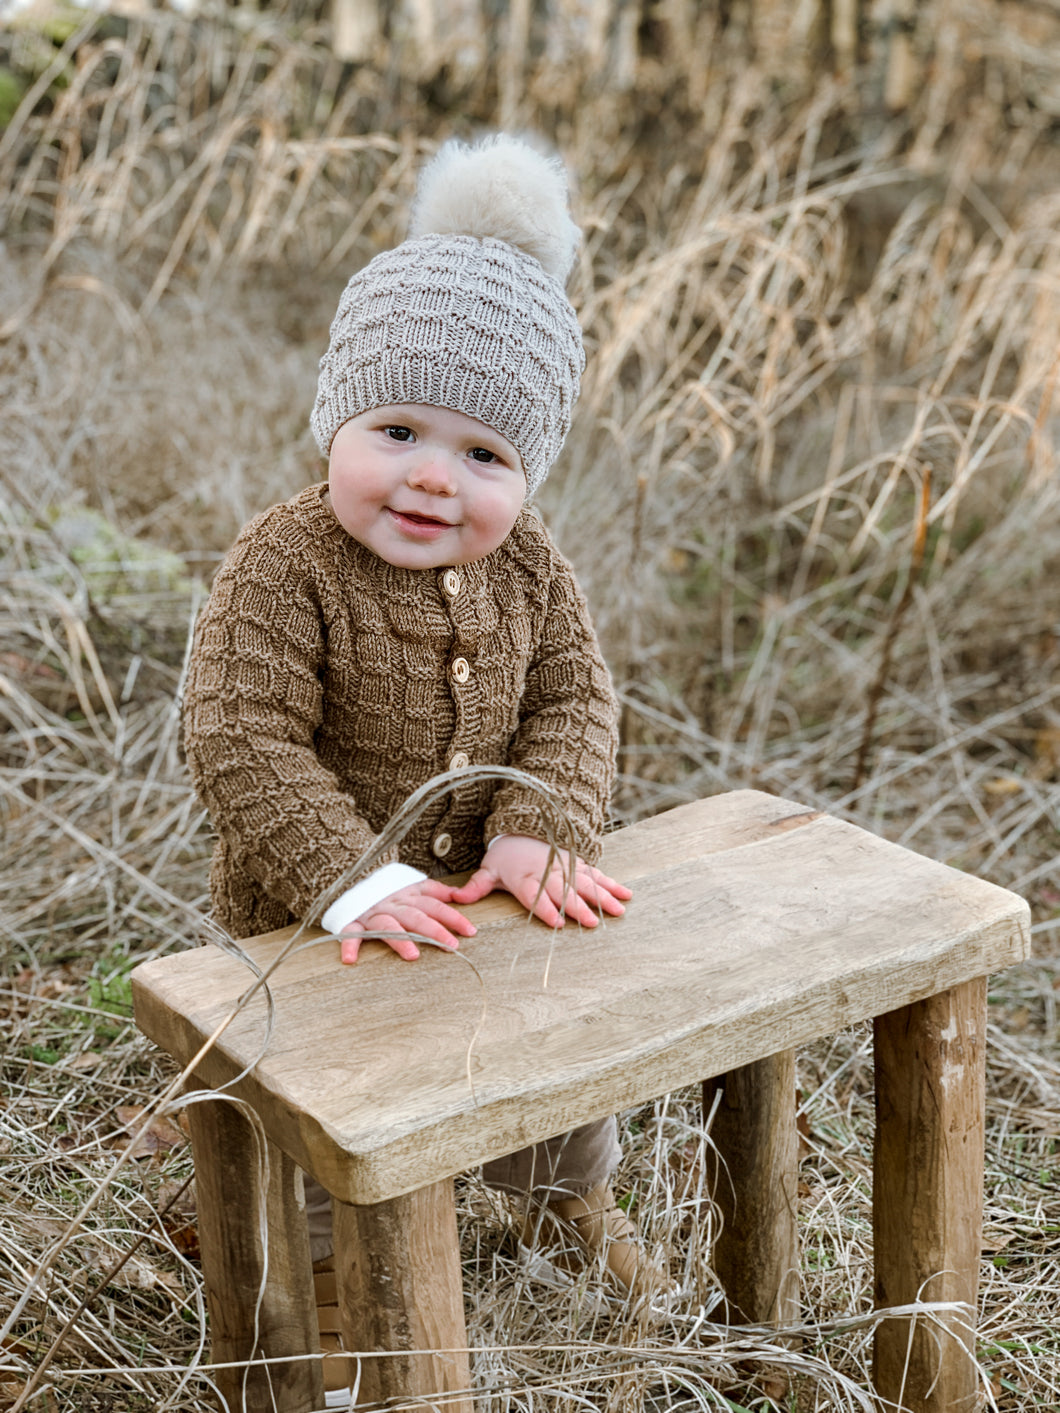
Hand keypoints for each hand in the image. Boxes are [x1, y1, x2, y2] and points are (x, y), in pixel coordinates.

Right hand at [339, 879, 475, 964]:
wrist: (350, 878)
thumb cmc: (387, 892)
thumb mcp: (412, 887)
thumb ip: (436, 891)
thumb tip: (460, 895)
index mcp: (408, 896)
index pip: (434, 905)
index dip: (453, 917)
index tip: (470, 931)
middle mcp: (392, 904)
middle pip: (415, 916)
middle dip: (434, 930)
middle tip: (451, 946)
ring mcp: (372, 913)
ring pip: (387, 925)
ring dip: (399, 939)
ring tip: (413, 955)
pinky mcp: (353, 922)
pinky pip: (350, 932)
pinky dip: (348, 944)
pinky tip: (350, 959)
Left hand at [449, 835, 631, 928]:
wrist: (523, 827)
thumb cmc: (505, 857)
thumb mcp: (488, 869)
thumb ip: (476, 887)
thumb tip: (455, 899)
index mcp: (525, 877)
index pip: (536, 894)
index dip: (546, 908)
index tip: (558, 922)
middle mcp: (548, 871)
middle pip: (565, 891)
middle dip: (579, 907)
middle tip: (593, 923)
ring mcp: (566, 867)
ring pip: (586, 883)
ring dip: (602, 897)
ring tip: (618, 911)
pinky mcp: (578, 863)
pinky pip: (597, 874)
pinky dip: (612, 884)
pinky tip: (626, 895)